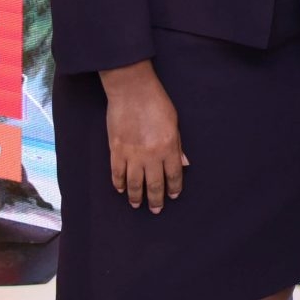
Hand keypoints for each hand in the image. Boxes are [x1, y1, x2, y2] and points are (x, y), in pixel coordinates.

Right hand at [99, 61, 187, 212]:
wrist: (132, 90)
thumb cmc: (156, 102)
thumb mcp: (174, 122)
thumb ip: (178, 145)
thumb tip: (183, 164)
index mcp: (169, 147)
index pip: (173, 175)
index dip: (174, 188)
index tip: (173, 196)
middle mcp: (152, 155)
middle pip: (155, 184)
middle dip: (156, 200)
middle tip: (156, 210)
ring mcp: (132, 154)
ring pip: (134, 183)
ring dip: (136, 196)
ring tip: (136, 204)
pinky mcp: (116, 150)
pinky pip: (117, 173)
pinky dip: (119, 183)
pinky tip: (121, 189)